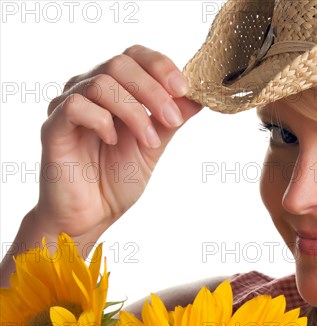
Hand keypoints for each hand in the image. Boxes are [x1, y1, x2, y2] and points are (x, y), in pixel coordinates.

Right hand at [34, 44, 202, 244]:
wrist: (92, 215)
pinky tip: (114, 141)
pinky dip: (102, 121)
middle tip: (173, 119)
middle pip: (119, 63)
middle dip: (153, 90)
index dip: (161, 66)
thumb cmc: (117, 180)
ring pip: (101, 83)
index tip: (184, 89)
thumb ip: (172, 119)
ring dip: (135, 111)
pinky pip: (76, 106)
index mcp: (114, 89)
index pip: (135, 56)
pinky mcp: (54, 127)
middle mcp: (89, 90)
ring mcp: (68, 106)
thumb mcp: (155, 145)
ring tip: (149, 140)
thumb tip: (200, 96)